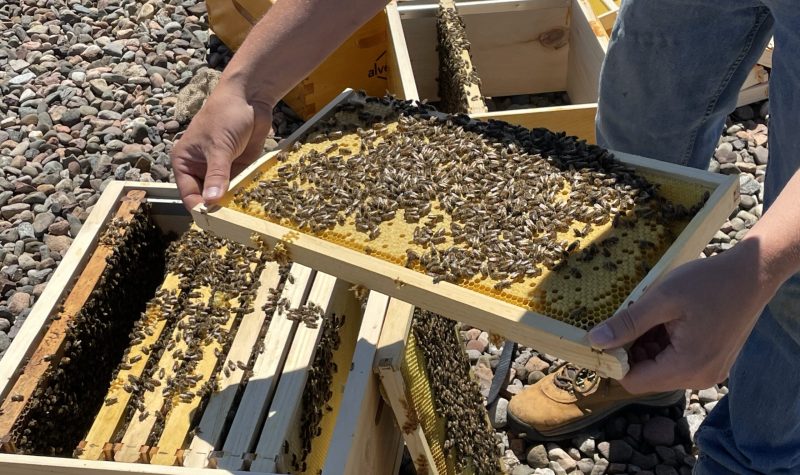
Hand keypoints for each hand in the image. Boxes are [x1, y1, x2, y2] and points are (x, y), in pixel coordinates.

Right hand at [171, 83, 272, 209]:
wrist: (249, 98)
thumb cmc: (225, 115)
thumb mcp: (219, 146)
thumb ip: (216, 174)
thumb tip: (211, 201)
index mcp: (185, 163)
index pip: (188, 194)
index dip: (200, 207)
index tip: (213, 221)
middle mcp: (200, 169)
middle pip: (206, 197)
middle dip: (218, 208)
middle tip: (232, 223)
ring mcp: (220, 170)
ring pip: (225, 194)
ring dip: (234, 202)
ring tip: (244, 216)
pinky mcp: (239, 168)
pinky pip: (241, 187)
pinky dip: (246, 194)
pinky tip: (254, 203)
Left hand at [588, 239, 779, 392]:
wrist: (753, 274)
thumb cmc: (708, 282)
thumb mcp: (662, 298)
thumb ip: (628, 323)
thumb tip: (595, 341)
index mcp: (686, 366)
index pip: (633, 381)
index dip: (614, 360)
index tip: (606, 335)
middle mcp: (699, 379)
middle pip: (647, 377)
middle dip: (632, 351)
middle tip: (632, 319)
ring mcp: (709, 373)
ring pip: (660, 369)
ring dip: (648, 346)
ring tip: (653, 316)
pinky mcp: (713, 364)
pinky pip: (677, 363)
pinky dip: (664, 346)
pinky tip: (666, 321)